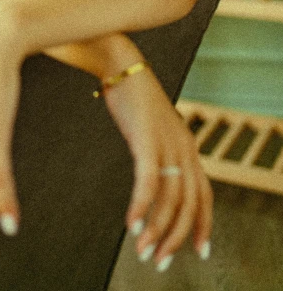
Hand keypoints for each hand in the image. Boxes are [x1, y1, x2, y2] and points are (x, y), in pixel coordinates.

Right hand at [104, 64, 212, 270]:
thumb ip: (161, 154)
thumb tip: (156, 181)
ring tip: (143, 250)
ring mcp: (168, 144)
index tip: (198, 250)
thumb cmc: (135, 99)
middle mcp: (184, 148)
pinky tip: (131, 223)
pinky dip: (141, 206)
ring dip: (156, 229)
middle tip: (160, 261)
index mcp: (188, 147)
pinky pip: (148, 181)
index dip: (204, 225)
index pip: (205, 194)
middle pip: (189, 204)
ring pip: (170, 199)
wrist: (123, 67)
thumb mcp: (155, 130)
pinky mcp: (147, 140)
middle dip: (175, 237)